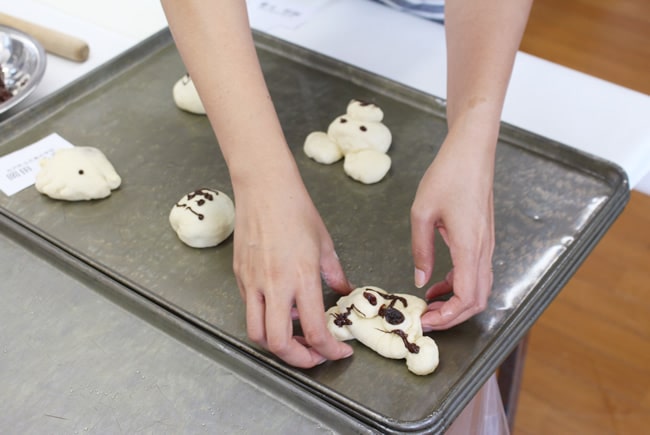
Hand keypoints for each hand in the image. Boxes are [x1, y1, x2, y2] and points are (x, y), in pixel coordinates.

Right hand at [232, 179, 353, 367]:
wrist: (264, 188)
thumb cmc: (296, 210)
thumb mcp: (324, 243)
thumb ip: (334, 274)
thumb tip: (345, 291)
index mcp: (301, 278)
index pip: (314, 330)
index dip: (329, 351)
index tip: (339, 353)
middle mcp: (274, 285)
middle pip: (278, 343)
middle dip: (299, 359)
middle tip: (315, 356)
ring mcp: (252, 282)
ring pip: (256, 333)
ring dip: (277, 344)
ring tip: (296, 336)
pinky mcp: (239, 276)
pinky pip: (249, 309)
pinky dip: (265, 319)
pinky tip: (280, 309)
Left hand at [411, 127, 495, 329]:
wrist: (472, 151)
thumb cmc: (448, 175)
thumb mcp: (422, 213)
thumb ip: (420, 250)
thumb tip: (420, 280)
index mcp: (469, 247)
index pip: (466, 297)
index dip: (448, 316)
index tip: (426, 320)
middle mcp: (484, 250)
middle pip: (477, 300)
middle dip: (453, 316)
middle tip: (427, 319)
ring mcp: (487, 245)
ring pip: (479, 288)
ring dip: (456, 302)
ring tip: (430, 304)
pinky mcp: (484, 238)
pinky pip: (476, 272)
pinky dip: (459, 285)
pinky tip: (438, 283)